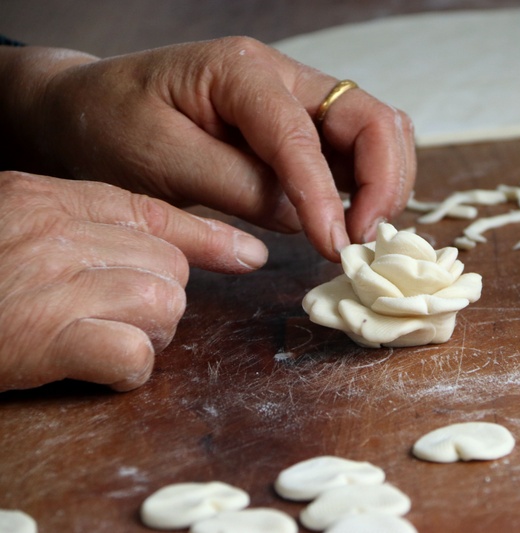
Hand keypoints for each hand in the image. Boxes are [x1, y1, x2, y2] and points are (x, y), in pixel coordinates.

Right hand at [0, 171, 267, 391]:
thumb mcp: (23, 225)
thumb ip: (91, 224)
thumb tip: (178, 247)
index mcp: (48, 197)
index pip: (155, 214)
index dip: (209, 240)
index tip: (248, 256)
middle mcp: (54, 232)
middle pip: (170, 268)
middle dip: (157, 298)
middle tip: (114, 313)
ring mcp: (50, 283)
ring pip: (164, 305)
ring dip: (146, 333)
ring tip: (100, 336)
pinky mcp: (45, 338)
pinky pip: (133, 354)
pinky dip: (125, 367)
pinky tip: (95, 363)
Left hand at [1, 38, 415, 260]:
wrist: (90, 109)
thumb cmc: (112, 126)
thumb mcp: (159, 159)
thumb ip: (235, 185)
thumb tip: (302, 217)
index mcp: (241, 72)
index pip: (301, 134)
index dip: (324, 195)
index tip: (334, 247)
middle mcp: (283, 78)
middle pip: (371, 118)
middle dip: (382, 182)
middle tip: (361, 242)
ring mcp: (297, 102)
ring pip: (377, 133)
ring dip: (385, 186)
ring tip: (360, 236)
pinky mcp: (300, 131)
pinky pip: (355, 153)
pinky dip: (369, 188)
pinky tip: (352, 222)